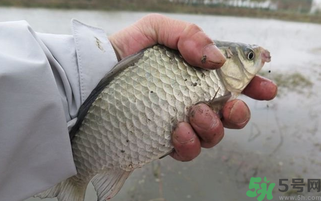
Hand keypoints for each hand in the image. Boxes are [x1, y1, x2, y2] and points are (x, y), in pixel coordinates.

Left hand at [109, 14, 276, 160]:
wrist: (89, 79)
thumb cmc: (120, 53)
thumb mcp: (154, 30)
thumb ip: (187, 35)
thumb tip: (217, 59)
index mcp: (194, 73)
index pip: (231, 80)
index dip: (253, 84)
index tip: (266, 88)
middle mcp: (191, 99)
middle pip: (229, 114)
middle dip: (239, 114)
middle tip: (230, 106)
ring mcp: (179, 121)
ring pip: (212, 135)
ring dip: (212, 128)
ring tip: (194, 114)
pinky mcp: (164, 140)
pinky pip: (187, 150)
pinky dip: (189, 144)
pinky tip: (178, 131)